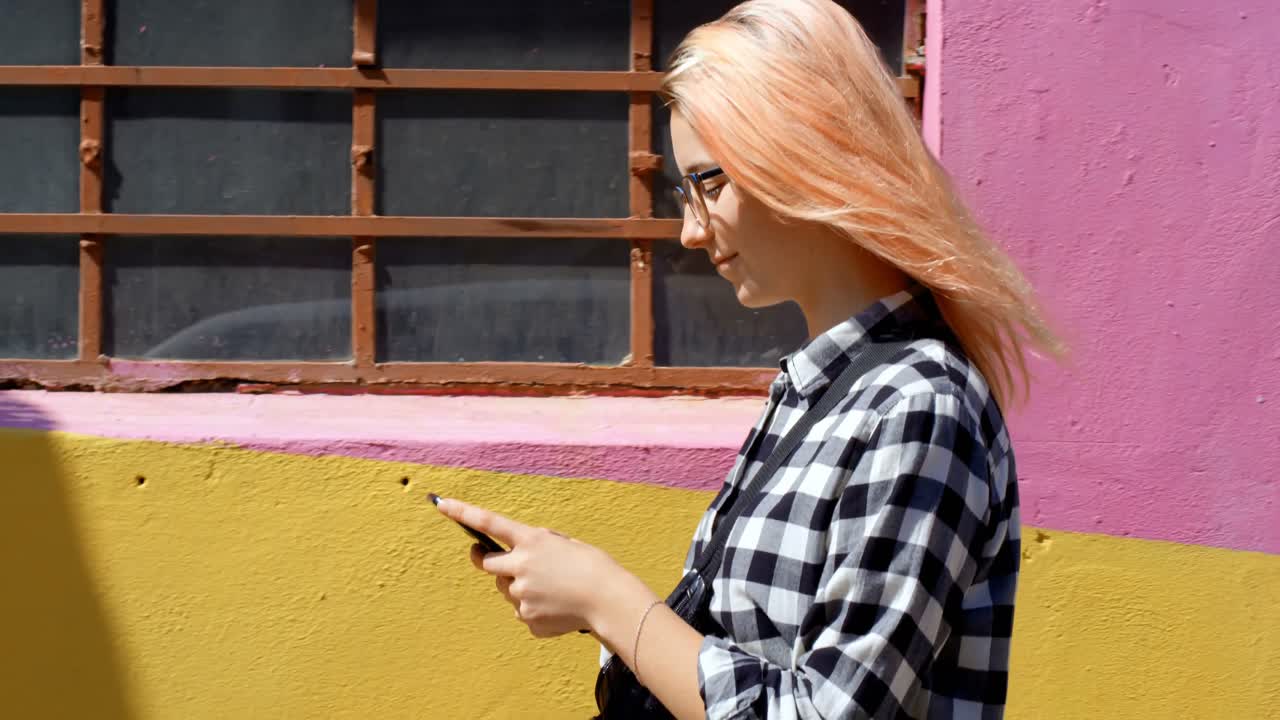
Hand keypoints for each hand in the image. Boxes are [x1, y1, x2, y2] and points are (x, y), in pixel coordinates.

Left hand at [435, 497, 646, 637]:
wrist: (610, 601)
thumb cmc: (592, 567)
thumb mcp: (564, 544)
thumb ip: (535, 547)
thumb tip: (517, 558)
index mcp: (531, 541)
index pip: (488, 522)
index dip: (461, 512)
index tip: (441, 503)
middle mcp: (520, 567)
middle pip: (488, 564)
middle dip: (493, 562)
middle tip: (511, 564)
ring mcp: (521, 595)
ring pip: (507, 590)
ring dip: (521, 586)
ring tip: (552, 589)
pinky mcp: (527, 619)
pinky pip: (523, 611)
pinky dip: (536, 608)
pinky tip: (558, 606)